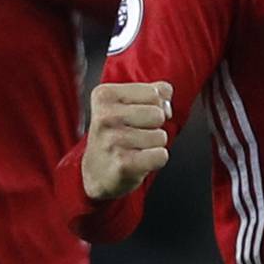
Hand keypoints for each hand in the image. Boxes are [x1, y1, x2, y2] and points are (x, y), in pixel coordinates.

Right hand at [82, 81, 172, 200]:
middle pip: (159, 115)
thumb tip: (167, 104)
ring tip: (134, 148)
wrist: (96, 172)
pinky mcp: (122, 163)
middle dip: (154, 126)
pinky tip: (138, 161)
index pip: (155, 93)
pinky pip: (161, 155)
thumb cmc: (116, 133)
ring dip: (153, 145)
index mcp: (104, 95)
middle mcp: (105, 116)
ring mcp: (112, 140)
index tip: (136, 115)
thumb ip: (155, 91)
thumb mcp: (128, 103)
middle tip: (135, 134)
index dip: (155, 106)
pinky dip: (156, 160)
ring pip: (161, 136)